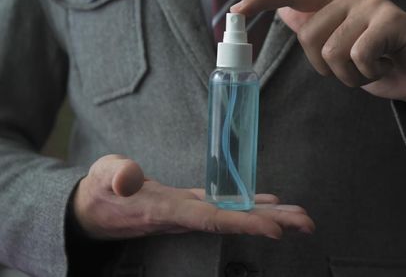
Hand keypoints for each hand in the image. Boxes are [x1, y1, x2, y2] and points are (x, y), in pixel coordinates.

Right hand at [72, 154, 314, 239]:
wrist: (95, 210)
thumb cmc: (99, 192)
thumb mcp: (101, 178)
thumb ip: (115, 175)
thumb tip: (128, 176)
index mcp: (168, 211)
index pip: (212, 219)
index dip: (244, 225)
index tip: (274, 231)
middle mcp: (187, 216)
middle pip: (236, 222)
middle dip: (272, 223)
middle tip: (308, 223)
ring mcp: (192, 212)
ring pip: (237, 214)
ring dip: (271, 215)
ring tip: (302, 216)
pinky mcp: (193, 205)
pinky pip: (228, 206)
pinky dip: (252, 204)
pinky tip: (273, 202)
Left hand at [231, 0, 405, 136]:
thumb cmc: (384, 62)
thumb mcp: (344, 50)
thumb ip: (318, 30)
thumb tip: (284, 13)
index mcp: (337, 0)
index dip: (263, 0)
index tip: (235, 11)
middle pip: (308, 37)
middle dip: (328, 68)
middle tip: (357, 68)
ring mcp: (373, 4)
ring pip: (332, 52)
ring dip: (351, 75)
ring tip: (374, 67)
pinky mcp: (392, 19)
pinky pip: (358, 55)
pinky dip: (369, 72)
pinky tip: (387, 64)